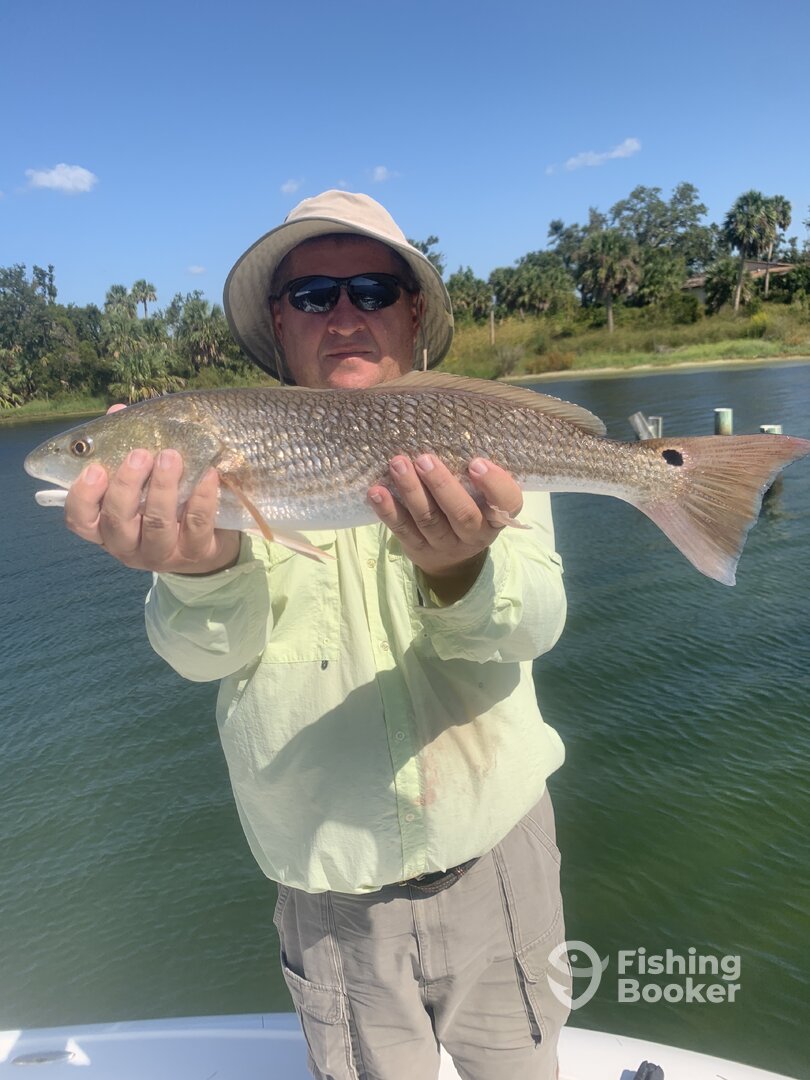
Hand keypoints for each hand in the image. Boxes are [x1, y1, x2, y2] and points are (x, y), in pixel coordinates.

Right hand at [64, 447, 240, 574]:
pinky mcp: (195, 553)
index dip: (83, 497)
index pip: (80, 520)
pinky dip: (202, 496)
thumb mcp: (143, 480)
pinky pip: (196, 524)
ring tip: (171, 457)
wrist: (208, 543)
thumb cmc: (165, 503)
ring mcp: (161, 554)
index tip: (95, 468)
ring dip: (163, 488)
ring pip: (156, 525)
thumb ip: (126, 448)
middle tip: (139, 455)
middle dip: (126, 486)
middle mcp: (128, 546)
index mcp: (107, 528)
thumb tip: (116, 411)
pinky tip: (207, 473)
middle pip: (116, 521)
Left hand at [368, 455, 522, 602]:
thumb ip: (475, 476)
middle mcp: (474, 534)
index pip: (507, 502)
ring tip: (398, 465)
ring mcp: (444, 544)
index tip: (476, 463)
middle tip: (424, 459)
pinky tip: (376, 491)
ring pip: (428, 519)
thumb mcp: (483, 499)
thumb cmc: (470, 511)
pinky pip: (402, 530)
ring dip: (412, 491)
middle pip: (462, 514)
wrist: (452, 561)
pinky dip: (388, 510)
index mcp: (496, 517)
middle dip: (442, 485)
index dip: (494, 484)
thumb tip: (450, 429)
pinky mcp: (417, 548)